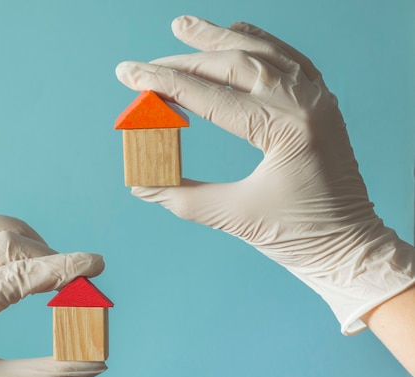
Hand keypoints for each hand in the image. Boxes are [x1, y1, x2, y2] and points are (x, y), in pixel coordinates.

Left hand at [0, 213, 105, 376]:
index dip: (62, 269)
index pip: (17, 275)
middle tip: (76, 277)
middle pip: (1, 243)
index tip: (95, 265)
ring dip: (16, 235)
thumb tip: (96, 359)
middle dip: (46, 255)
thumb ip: (50, 374)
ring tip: (43, 258)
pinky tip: (7, 249)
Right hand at [115, 16, 413, 333]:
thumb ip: (181, 196)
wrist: (349, 246)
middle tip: (148, 63)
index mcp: (286, 130)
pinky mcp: (321, 104)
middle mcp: (306, 104)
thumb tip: (140, 181)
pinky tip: (239, 32)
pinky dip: (260, 42)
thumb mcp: (235, 218)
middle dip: (185, 60)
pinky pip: (289, 59)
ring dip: (221, 37)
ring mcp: (318, 100)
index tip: (131, 75)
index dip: (165, 84)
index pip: (212, 98)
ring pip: (264, 51)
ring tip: (185, 25)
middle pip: (235, 65)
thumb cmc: (299, 236)